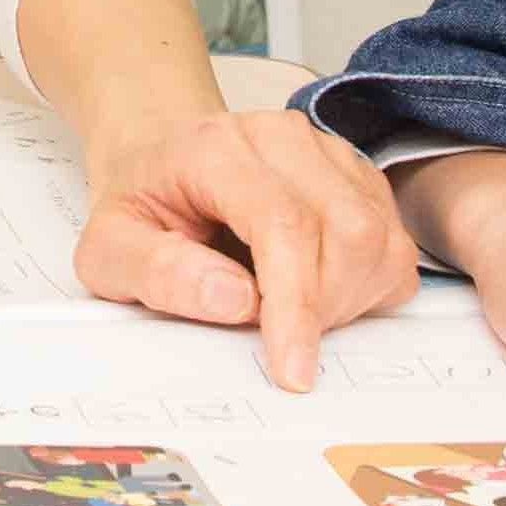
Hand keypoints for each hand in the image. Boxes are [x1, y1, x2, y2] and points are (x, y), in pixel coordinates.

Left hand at [73, 108, 417, 390]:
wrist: (163, 163)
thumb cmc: (143, 207)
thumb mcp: (110, 250)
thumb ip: (157, 272)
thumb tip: (233, 300)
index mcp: (217, 148)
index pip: (281, 223)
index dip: (295, 305)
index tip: (292, 368)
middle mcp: (283, 137)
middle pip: (346, 232)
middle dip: (321, 310)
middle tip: (277, 337)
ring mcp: (329, 153)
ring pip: (380, 240)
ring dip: (347, 302)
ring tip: (289, 310)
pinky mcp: (360, 178)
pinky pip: (396, 246)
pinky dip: (368, 288)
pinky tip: (318, 291)